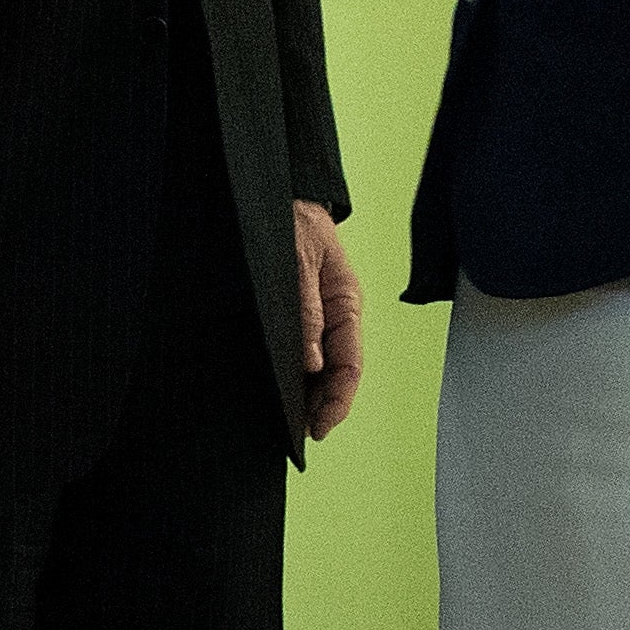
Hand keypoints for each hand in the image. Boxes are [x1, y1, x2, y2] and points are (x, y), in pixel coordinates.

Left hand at [295, 200, 360, 439]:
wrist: (280, 193)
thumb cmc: (293, 220)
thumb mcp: (299, 261)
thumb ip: (305, 309)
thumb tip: (310, 362)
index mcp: (347, 303)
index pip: (350, 365)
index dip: (337, 401)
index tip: (319, 428)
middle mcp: (336, 314)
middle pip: (337, 372)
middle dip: (321, 405)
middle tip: (298, 435)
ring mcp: (318, 314)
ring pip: (319, 366)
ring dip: (307, 393)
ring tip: (288, 422)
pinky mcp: (297, 312)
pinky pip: (302, 349)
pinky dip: (294, 373)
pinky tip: (280, 388)